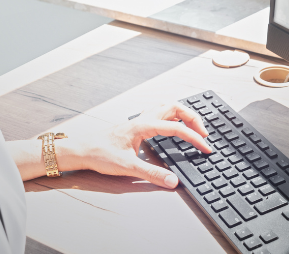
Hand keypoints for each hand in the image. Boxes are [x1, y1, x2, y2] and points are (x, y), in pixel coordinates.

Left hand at [56, 102, 212, 188]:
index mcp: (143, 126)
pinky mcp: (136, 125)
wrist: (82, 150)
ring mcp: (139, 120)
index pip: (176, 127)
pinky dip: (172, 116)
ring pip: (167, 107)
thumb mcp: (128, 167)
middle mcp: (142, 119)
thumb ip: (152, 174)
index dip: (195, 138)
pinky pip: (159, 113)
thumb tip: (172, 180)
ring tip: (194, 127)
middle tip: (204, 133)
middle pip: (175, 107)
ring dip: (183, 114)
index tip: (206, 147)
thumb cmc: (100, 154)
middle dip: (193, 118)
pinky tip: (173, 128)